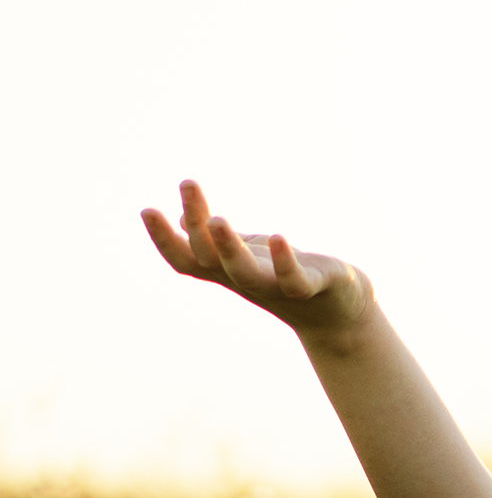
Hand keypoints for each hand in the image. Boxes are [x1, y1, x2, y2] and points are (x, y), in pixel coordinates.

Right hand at [141, 180, 373, 339]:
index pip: (186, 259)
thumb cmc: (287, 278)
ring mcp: (276, 288)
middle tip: (188, 182)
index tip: (147, 209)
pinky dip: (284, 260)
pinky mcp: (310, 288)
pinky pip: (294, 279)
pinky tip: (277, 238)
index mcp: (227, 271)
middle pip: (210, 259)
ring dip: (229, 247)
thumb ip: (216, 240)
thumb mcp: (247, 254)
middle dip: (195, 225)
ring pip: (245, 273)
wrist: (338, 315)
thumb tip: (182, 219)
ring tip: (218, 220)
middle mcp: (245, 282)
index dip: (164, 240)